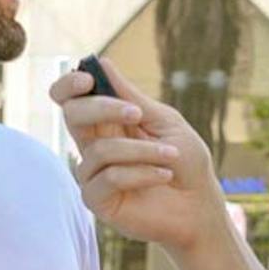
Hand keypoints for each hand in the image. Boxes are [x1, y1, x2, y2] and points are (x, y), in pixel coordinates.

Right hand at [49, 58, 227, 252]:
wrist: (199, 205)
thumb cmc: (186, 162)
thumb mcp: (164, 122)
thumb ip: (131, 97)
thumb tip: (102, 64)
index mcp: (107, 123)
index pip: (71, 99)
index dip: (69, 85)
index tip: (87, 78)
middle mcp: (94, 146)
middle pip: (72, 115)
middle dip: (102, 108)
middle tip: (137, 114)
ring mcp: (93, 174)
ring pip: (99, 150)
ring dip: (141, 150)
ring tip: (170, 157)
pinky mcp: (97, 200)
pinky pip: (108, 178)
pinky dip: (140, 173)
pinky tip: (163, 175)